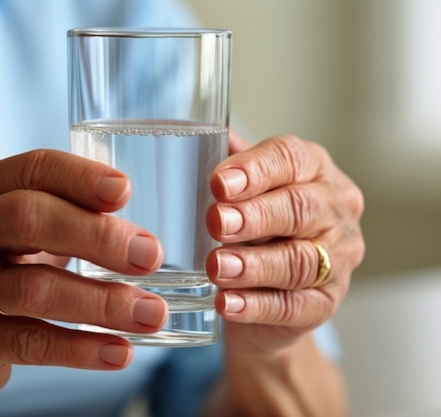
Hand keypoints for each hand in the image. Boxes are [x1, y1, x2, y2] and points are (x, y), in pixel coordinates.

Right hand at [0, 150, 166, 411]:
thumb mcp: (6, 229)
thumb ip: (57, 216)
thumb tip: (137, 234)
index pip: (32, 168)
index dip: (81, 178)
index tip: (125, 191)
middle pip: (29, 219)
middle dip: (98, 237)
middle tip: (150, 256)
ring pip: (33, 289)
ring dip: (102, 302)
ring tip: (150, 313)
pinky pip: (28, 342)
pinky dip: (80, 347)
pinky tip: (118, 350)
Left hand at [205, 132, 364, 354]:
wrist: (265, 296)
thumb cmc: (253, 230)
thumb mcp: (242, 194)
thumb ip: (226, 167)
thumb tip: (190, 135)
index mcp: (314, 171)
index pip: (290, 158)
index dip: (255, 170)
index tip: (219, 182)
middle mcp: (334, 211)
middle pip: (300, 208)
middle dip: (255, 216)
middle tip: (217, 222)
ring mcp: (338, 260)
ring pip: (299, 260)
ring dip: (254, 265)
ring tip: (217, 267)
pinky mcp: (324, 305)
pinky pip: (292, 306)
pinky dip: (256, 306)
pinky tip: (227, 304)